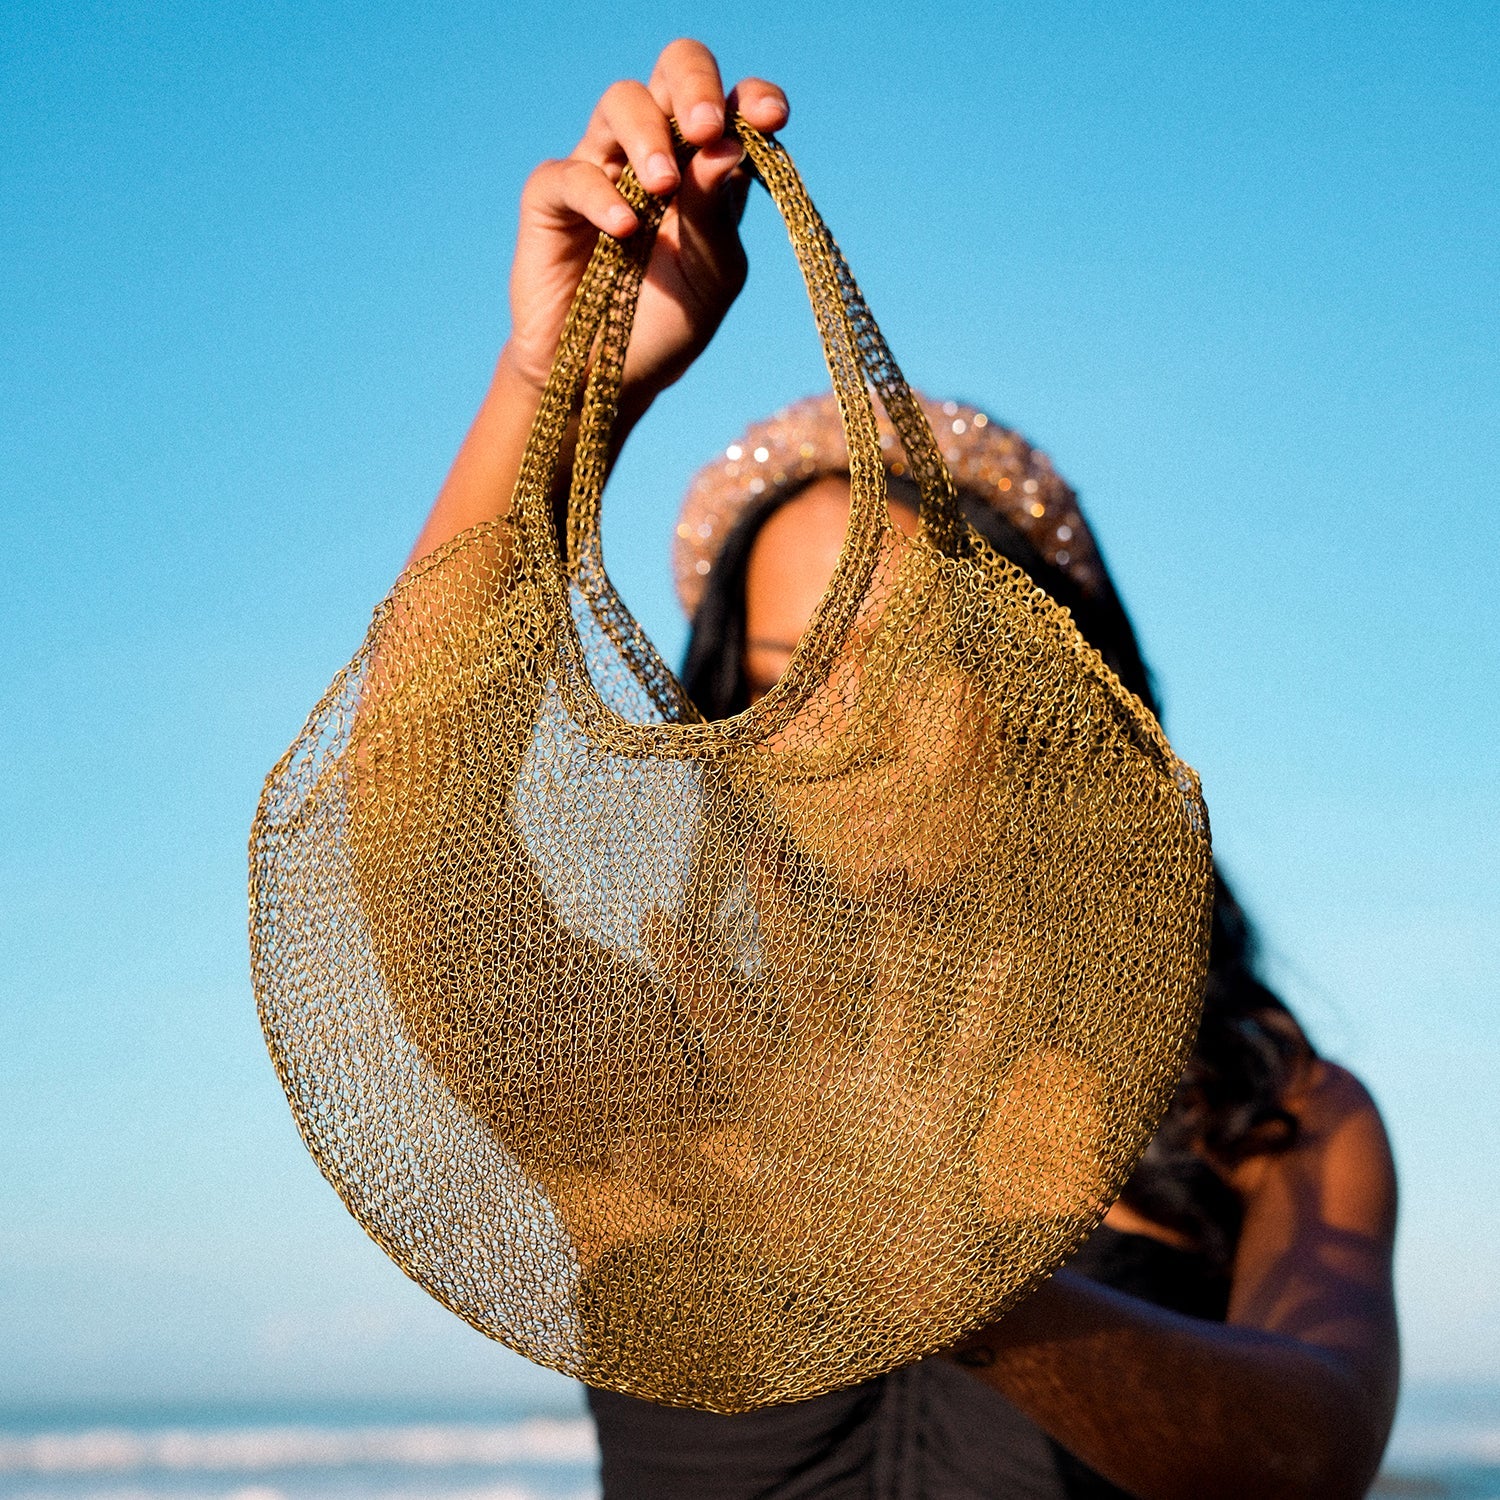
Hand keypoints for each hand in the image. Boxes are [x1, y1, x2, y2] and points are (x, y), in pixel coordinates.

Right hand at [503, 39, 788, 406]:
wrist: (604, 382)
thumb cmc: (665, 329)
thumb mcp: (711, 279)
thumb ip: (717, 216)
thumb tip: (725, 146)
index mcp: (707, 170)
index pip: (733, 105)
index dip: (752, 98)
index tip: (772, 117)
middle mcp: (656, 154)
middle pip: (673, 72)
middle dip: (694, 86)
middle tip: (706, 127)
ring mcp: (603, 169)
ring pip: (621, 101)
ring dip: (647, 133)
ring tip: (663, 187)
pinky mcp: (552, 198)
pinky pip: (572, 172)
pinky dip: (600, 194)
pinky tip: (623, 229)